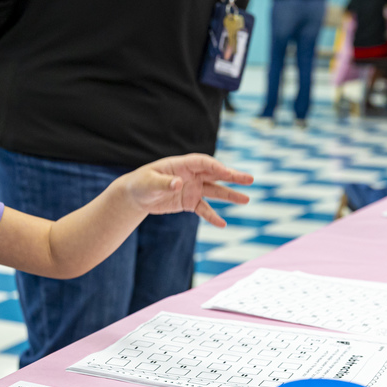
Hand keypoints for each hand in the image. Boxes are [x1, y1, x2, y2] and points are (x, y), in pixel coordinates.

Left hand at [123, 154, 252, 226]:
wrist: (137, 196)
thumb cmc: (141, 184)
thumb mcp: (149, 183)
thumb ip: (164, 183)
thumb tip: (178, 183)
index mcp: (182, 165)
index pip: (203, 162)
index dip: (215, 166)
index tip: (226, 172)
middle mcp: (191, 175)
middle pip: (216, 174)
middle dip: (232, 176)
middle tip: (250, 179)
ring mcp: (193, 188)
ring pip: (215, 191)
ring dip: (230, 195)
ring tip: (246, 200)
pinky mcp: (190, 202)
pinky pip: (204, 210)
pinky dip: (212, 216)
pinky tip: (223, 224)